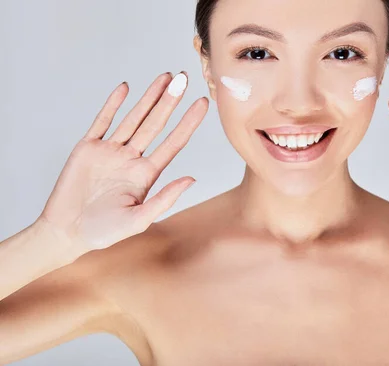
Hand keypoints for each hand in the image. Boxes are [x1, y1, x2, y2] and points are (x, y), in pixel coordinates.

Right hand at [37, 71, 208, 253]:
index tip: (203, 103)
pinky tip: (126, 88)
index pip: (173, 143)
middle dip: (170, 101)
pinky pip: (103, 121)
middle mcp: (132, 159)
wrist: (66, 232)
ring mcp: (110, 151)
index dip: (188, 123)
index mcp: (147, 174)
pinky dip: (113, 105)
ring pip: (133, 118)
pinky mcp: (88, 148)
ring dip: (148, 97)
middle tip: (184, 78)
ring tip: (164, 77)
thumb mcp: (139, 219)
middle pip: (156, 124)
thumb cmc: (103, 232)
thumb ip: (165, 199)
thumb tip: (192, 179)